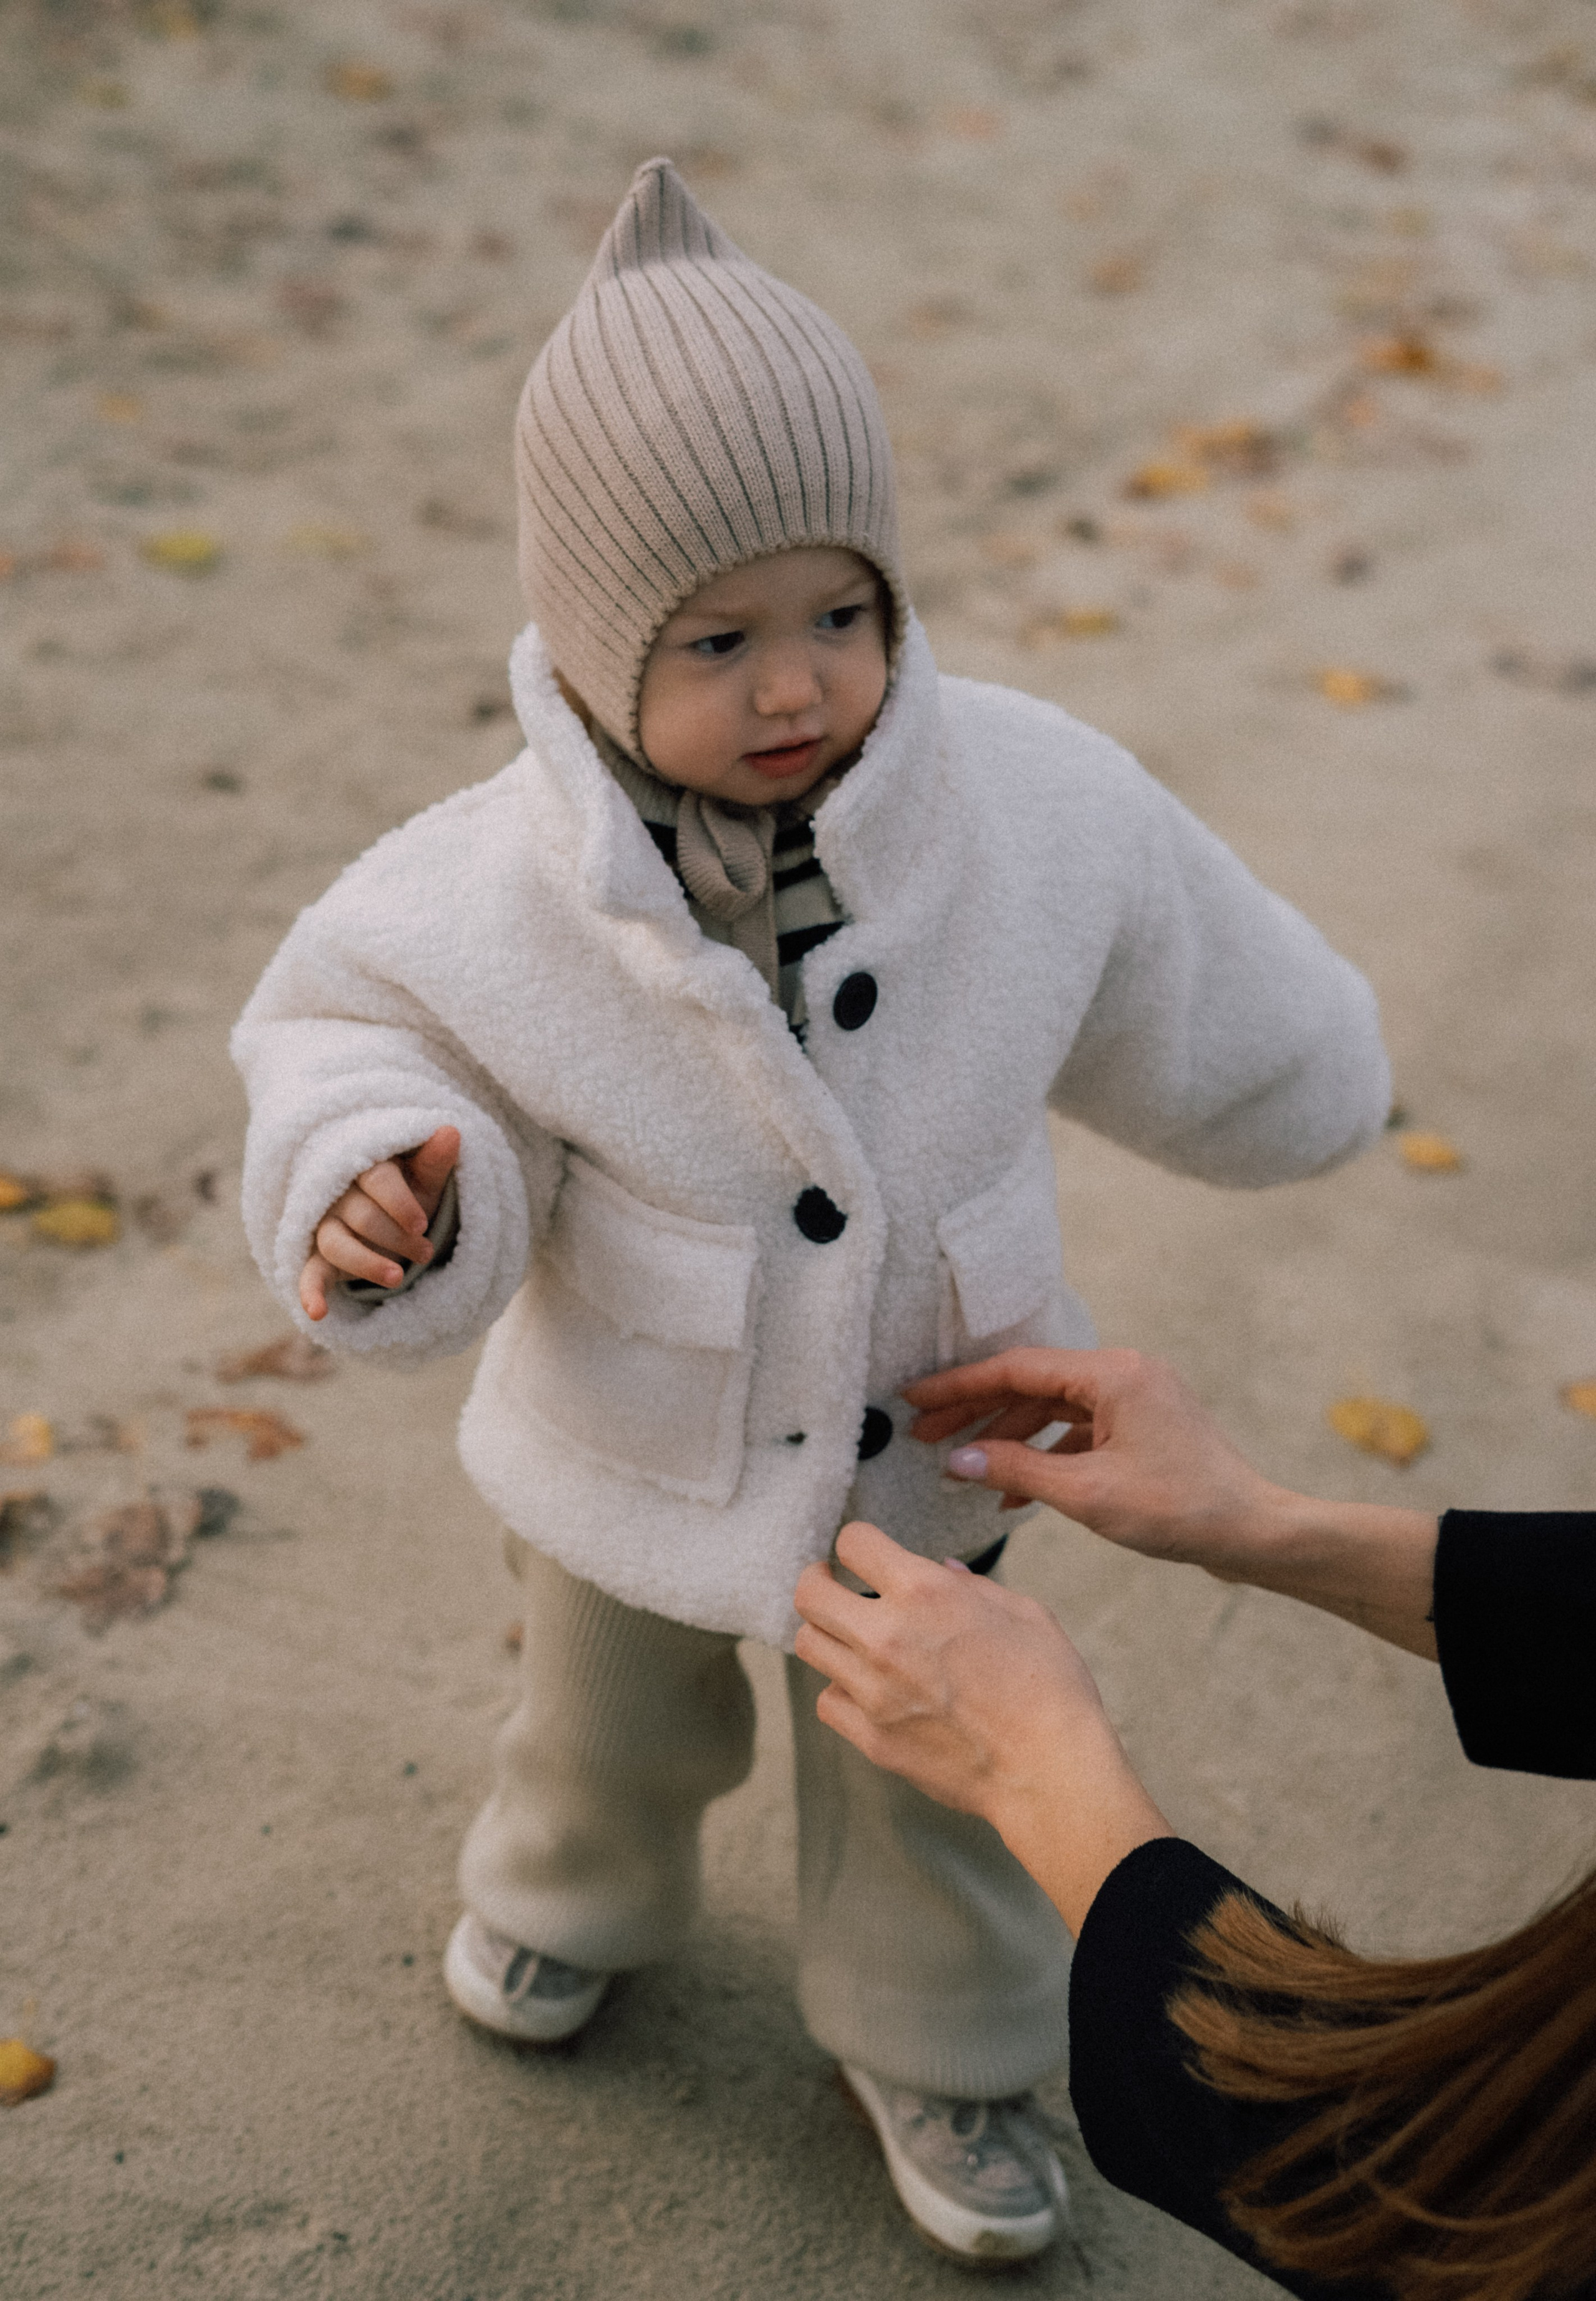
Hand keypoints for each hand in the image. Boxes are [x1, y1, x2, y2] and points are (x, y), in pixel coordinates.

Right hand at [298, 1125, 459, 1320]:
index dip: (399, 1203)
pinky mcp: (320, 1256)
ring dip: (367, 1263)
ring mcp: (326, 1226)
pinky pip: (309, 1272)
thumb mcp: (426, 1177)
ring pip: (337, 1244)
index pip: (375, 1180)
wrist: (395, 1215)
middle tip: (428, 1253)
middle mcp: (339, 1195)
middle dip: (397, 1238)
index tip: (422, 1225)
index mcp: (366, 1167)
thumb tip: (452, 1131)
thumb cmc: (411, 1191)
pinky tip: (317, 1312)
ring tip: (398, 1279)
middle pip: (362, 1216)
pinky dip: (310, 1292)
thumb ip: (435, 1159)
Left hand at [793, 1522, 1169, 1932]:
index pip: (854, 1543)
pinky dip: (841, 1690)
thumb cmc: (1050, 1687)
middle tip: (832, 1585)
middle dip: (817, 1581)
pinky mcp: (872, 1737)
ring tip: (851, 1637)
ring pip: (810, 1646)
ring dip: (828, 1634)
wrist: (1050, 1770)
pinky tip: (867, 1688)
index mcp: (925, 1593)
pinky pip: (828, 1702)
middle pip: (809, 1595)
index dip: (858, 1543)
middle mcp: (887, 1637)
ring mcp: (873, 1691)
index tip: (864, 1554)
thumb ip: (973, 1586)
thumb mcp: (1024, 1613)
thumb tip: (944, 1570)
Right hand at [904, 1347, 1280, 1576]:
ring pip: (1051, 1408)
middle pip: (1031, 1384)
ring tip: (961, 1466)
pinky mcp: (1142, 1426)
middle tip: (922, 1433)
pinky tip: (1012, 1491)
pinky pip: (1078, 1431)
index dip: (959, 1386)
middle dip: (976, 1412)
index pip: (1016, 1369)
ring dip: (1006, 1437)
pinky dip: (1044, 1455)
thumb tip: (957, 1460)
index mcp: (1113, 1373)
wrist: (1253, 1532)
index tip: (914, 1400)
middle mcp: (1124, 1373)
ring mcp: (1135, 1399)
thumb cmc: (1181, 1510)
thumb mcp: (1087, 1494)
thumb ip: (1016, 1469)